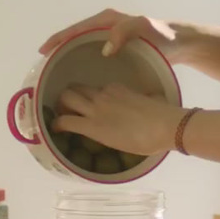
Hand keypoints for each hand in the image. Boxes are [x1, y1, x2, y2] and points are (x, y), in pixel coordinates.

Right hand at [39, 8, 187, 63]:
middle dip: (57, 47)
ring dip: (66, 55)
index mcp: (106, 20)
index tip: (44, 51)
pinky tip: (75, 74)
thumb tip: (105, 48)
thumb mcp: (145, 28)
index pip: (76, 29)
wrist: (179, 43)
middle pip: (74, 36)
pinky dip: (79, 60)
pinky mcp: (115, 48)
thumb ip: (125, 32)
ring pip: (81, 45)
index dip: (58, 39)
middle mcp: (104, 26)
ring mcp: (109, 37)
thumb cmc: (163, 35)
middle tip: (42, 64)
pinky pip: (91, 53)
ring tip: (52, 71)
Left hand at [54, 84, 184, 156]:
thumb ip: (146, 98)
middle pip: (75, 89)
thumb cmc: (164, 114)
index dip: (90, 98)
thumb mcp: (153, 99)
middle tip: (67, 109)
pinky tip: (54, 130)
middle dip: (67, 98)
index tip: (89, 105)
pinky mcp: (91, 126)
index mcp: (117, 88)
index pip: (96, 89)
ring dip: (60, 108)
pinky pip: (66, 121)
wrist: (165, 125)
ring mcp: (96, 109)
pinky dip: (57, 125)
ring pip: (66, 99)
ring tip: (59, 117)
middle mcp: (103, 94)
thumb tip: (150, 100)